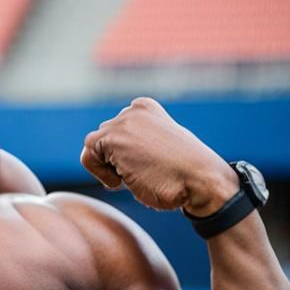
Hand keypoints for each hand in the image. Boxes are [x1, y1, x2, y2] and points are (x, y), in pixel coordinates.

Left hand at [81, 97, 237, 213]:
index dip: (123, 156)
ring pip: (93, 148)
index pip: (116, 133)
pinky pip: (87, 157)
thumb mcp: (160, 148)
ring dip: (108, 168)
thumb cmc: (184, 174)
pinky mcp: (111, 138)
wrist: (201, 180)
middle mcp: (131, 110)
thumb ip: (138, 141)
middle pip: (102, 140)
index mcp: (144, 108)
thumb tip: (118, 153)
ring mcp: (121, 122)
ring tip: (133, 176)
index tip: (145, 165)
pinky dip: (100, 174)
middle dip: (115, 161)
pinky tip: (123, 180)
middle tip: (142, 173)